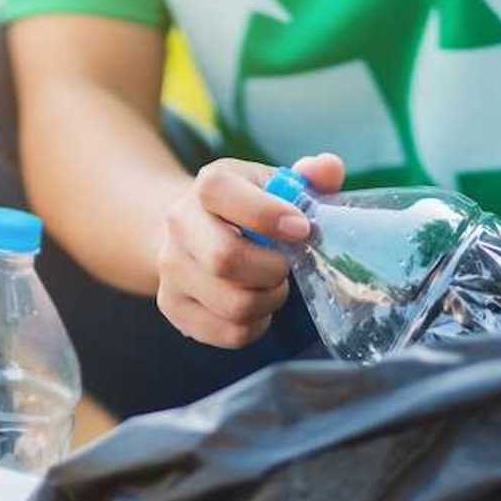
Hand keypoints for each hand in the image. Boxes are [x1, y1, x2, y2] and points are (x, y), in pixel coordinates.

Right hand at [155, 153, 346, 346]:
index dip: (267, 214)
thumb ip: (310, 177)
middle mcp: (179, 225)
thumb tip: (329, 167)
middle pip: (225, 259)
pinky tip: (257, 306)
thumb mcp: (275, 185)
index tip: (300, 229)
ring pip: (233, 305)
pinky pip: (230, 333)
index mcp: (207, 186)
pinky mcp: (173, 307)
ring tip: (272, 286)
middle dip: (272, 269)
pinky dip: (256, 325)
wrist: (190, 231)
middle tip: (285, 266)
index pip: (221, 194)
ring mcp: (171, 270)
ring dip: (269, 301)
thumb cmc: (247, 208)